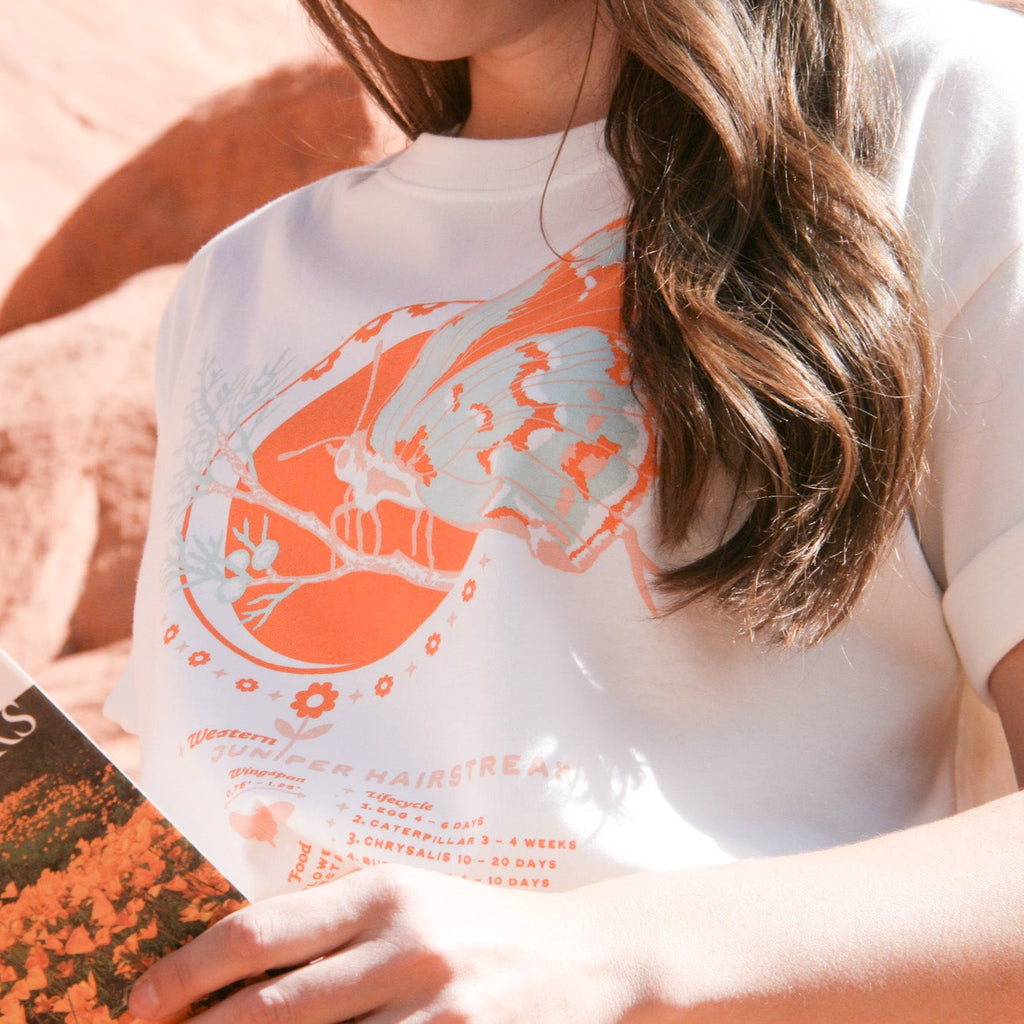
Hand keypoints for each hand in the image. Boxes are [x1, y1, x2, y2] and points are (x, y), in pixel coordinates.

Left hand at [128, 863, 642, 1022]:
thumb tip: (243, 971)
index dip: (186, 971)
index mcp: (384, 890)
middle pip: (269, 1006)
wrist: (592, 952)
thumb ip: (338, 926)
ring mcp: (436, 1004)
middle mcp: (404, 941)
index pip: (259, 929)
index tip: (142, 1002)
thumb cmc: (486, 927)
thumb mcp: (415, 902)